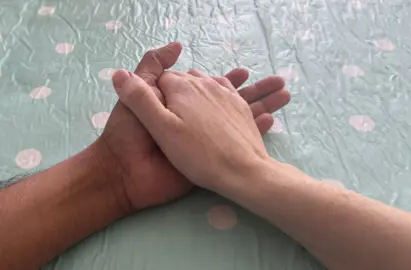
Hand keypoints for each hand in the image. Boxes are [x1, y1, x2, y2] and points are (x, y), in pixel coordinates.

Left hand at [100, 43, 288, 209]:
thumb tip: (178, 45)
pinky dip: (255, 129)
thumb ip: (152, 67)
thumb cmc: (128, 131)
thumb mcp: (138, 92)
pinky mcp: (208, 156)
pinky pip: (234, 140)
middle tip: (277, 82)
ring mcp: (203, 137)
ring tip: (284, 94)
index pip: (207, 86)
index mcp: (179, 103)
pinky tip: (271, 120)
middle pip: (229, 100)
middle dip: (252, 90)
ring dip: (262, 104)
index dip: (225, 79)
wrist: (126, 174)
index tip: (244, 73)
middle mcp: (194, 118)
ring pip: (238, 117)